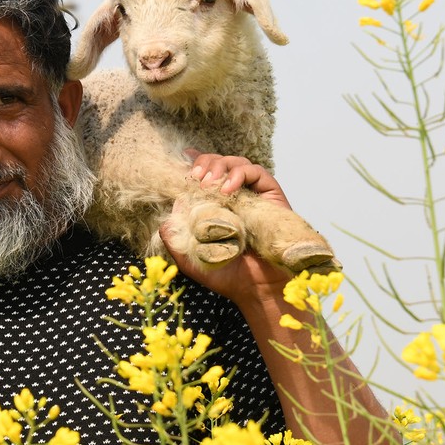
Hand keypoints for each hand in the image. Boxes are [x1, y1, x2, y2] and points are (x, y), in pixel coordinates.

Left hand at [169, 152, 295, 305]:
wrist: (256, 289)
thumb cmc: (226, 275)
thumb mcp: (188, 257)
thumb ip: (174, 236)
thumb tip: (173, 206)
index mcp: (217, 206)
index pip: (206, 175)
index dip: (196, 161)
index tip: (184, 156)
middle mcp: (236, 198)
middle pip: (220, 164)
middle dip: (205, 163)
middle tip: (195, 176)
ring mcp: (254, 196)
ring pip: (237, 163)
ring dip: (220, 166)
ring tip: (208, 183)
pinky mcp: (272, 196)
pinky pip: (257, 172)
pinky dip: (239, 174)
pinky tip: (228, 189)